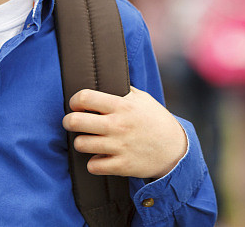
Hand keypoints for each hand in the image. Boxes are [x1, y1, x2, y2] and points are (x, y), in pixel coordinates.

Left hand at [62, 86, 187, 179]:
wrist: (176, 148)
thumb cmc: (156, 120)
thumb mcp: (143, 99)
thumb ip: (123, 90)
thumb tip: (104, 79)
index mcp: (122, 105)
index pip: (84, 97)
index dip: (75, 101)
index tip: (76, 105)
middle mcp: (118, 125)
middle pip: (75, 121)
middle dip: (68, 121)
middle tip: (72, 122)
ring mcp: (119, 146)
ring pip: (81, 144)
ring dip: (81, 142)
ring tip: (87, 140)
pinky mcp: (122, 165)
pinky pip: (93, 166)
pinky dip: (93, 163)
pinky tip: (99, 157)